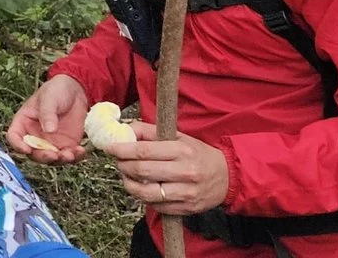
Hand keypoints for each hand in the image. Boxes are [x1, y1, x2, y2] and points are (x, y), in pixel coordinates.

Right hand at [6, 74, 88, 164]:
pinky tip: (80, 151)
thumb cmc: (56, 90)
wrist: (76, 91)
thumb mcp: (49, 98)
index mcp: (24, 122)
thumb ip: (47, 113)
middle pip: (33, 153)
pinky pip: (68, 156)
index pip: (14, 136)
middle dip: (43, 157)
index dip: (17, 145)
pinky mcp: (66, 144)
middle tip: (54, 155)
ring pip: (51, 158)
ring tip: (71, 154)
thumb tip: (48, 130)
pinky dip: (75, 157)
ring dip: (60, 160)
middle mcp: (35, 135)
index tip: (26, 149)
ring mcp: (51, 142)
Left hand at [108, 121, 229, 213]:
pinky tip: (142, 189)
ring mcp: (186, 193)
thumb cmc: (198, 154)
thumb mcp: (178, 137)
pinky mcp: (186, 208)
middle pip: (142, 171)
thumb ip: (150, 132)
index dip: (122, 150)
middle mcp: (185, 172)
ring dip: (129, 184)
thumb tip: (124, 129)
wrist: (227, 177)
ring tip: (127, 177)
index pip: (144, 151)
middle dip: (123, 166)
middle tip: (118, 162)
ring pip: (146, 192)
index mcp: (182, 150)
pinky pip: (156, 206)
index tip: (110, 148)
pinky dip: (143, 197)